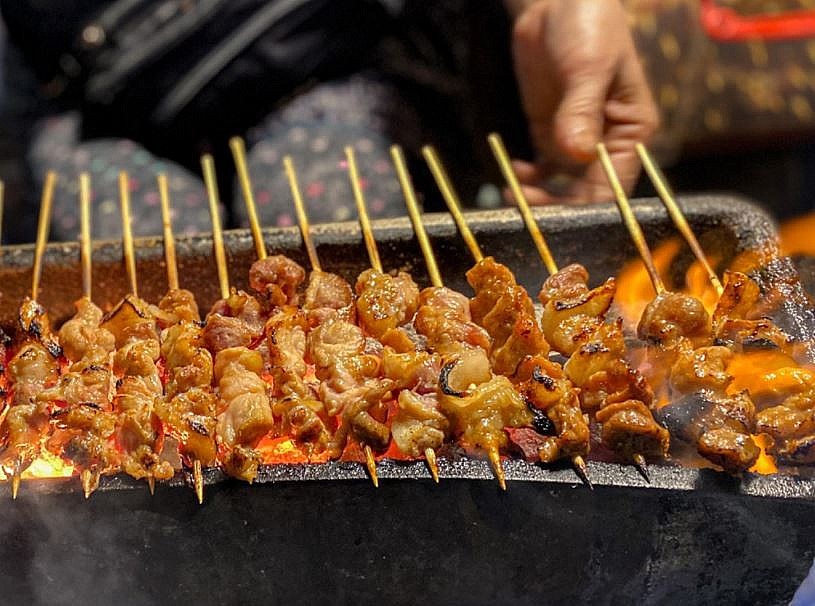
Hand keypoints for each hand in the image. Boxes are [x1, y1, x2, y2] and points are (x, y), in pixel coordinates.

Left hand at [509, 0, 657, 203]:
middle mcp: (606, 143)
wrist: (556, 3)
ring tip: (515, 196)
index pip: (615, 186)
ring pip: (562, 188)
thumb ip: (581, 109)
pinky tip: (514, 173)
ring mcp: (577, 141)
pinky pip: (541, 171)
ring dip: (541, 199)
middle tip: (529, 211)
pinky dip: (527, 180)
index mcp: (630, 131)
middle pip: (586, 195)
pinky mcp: (550, 134)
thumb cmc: (589, 25)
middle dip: (560, 209)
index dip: (591, 209)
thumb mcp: (590, 64)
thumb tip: (577, 154)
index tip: (562, 220)